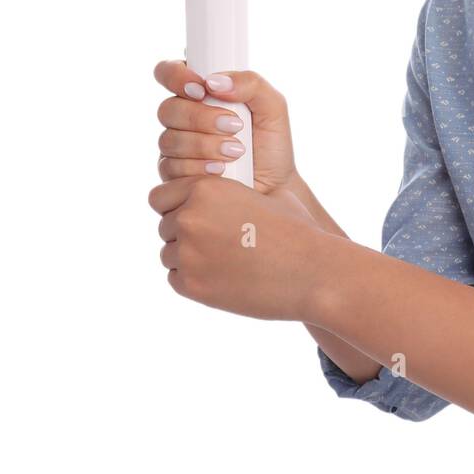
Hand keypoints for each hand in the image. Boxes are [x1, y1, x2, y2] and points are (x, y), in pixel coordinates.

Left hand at [150, 174, 335, 321]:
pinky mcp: (191, 285)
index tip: (198, 218)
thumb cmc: (297, 232)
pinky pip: (176, 279)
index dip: (177, 206)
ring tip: (228, 262)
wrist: (313, 272)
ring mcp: (188, 253)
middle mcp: (190, 217)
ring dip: (190, 258)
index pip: (161, 197)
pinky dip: (195, 280)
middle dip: (186, 234)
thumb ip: (233, 193)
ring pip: (170, 254)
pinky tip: (226, 278)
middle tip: (220, 245)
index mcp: (206, 189)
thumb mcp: (267, 196)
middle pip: (165, 226)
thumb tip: (219, 196)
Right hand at [153, 60, 297, 194]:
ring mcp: (175, 146)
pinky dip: (199, 167)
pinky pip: (171, 167)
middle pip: (167, 109)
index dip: (176, 76)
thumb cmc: (272, 144)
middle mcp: (183, 117)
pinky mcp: (174, 174)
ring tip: (236, 151)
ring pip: (169, 139)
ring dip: (205, 145)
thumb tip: (214, 81)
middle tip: (235, 125)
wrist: (275, 188)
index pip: (169, 72)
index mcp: (201, 92)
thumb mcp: (273, 107)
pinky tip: (221, 170)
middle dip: (201, 118)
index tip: (202, 88)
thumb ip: (250, 83)